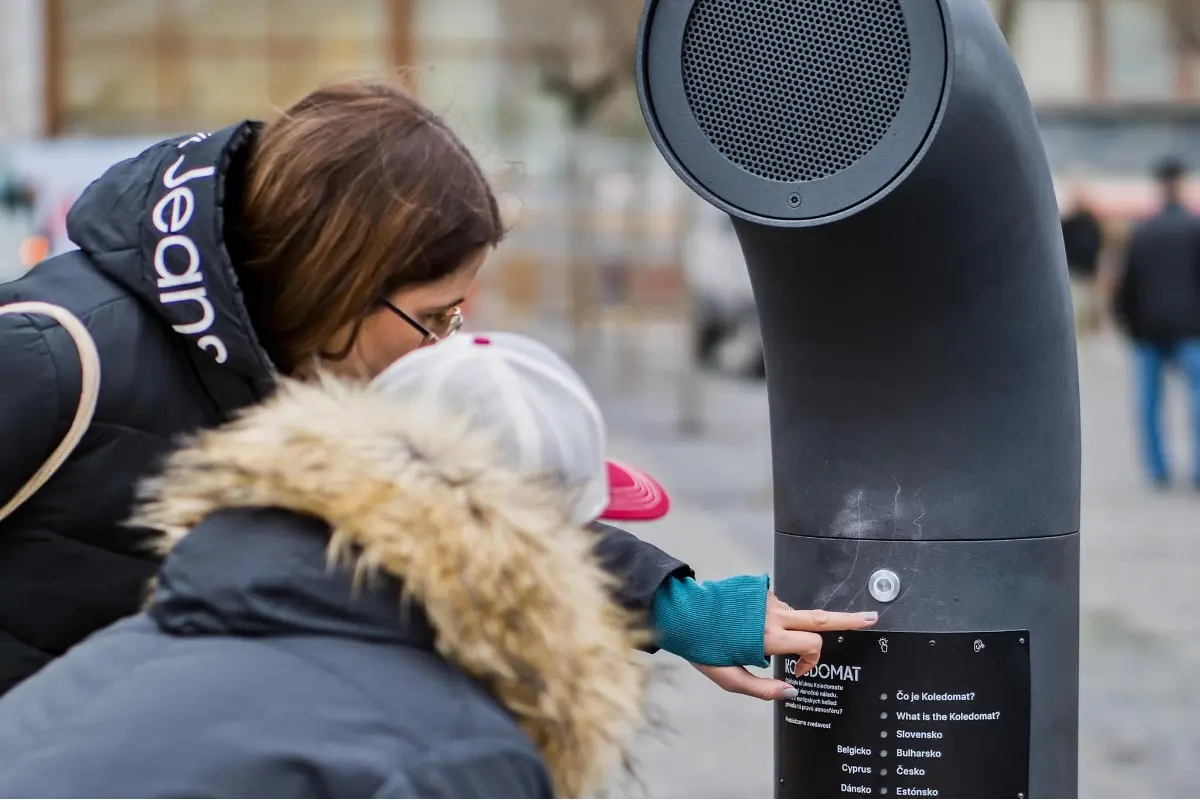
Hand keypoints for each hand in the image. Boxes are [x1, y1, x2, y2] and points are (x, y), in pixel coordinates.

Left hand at [692, 593, 876, 700]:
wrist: (681, 611)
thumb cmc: (703, 647)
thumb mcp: (729, 678)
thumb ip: (763, 689)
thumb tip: (793, 691)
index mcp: (768, 637)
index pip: (811, 644)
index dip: (810, 662)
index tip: (796, 673)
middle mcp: (773, 614)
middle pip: (820, 617)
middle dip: (849, 619)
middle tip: (872, 618)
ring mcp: (768, 599)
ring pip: (795, 616)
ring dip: (792, 630)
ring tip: (756, 639)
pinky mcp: (760, 590)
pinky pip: (778, 607)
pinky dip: (775, 620)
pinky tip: (750, 626)